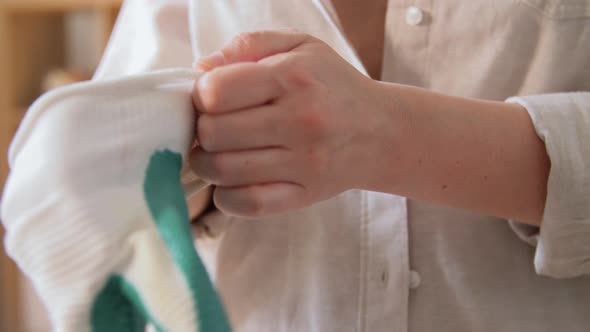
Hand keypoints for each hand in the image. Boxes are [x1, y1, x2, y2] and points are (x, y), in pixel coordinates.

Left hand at [190, 30, 394, 216]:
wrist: (381, 131)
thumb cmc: (333, 85)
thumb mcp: (300, 46)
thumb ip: (249, 46)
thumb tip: (201, 69)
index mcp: (292, 78)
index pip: (216, 92)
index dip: (201, 95)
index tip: (211, 98)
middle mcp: (299, 122)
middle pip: (213, 134)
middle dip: (201, 129)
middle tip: (213, 126)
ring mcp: (303, 163)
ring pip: (222, 171)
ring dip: (207, 162)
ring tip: (218, 152)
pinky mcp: (303, 195)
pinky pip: (246, 204)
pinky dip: (225, 195)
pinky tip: (232, 180)